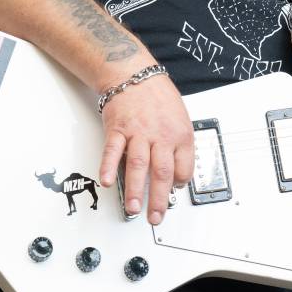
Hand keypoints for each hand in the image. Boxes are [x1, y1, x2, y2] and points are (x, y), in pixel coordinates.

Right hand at [96, 69, 193, 225]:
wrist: (133, 74)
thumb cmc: (157, 97)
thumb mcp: (180, 118)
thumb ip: (179, 146)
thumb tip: (177, 174)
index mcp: (179, 134)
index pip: (183, 168)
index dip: (179, 185)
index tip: (172, 195)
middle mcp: (160, 135)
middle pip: (162, 172)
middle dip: (158, 199)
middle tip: (155, 217)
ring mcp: (138, 132)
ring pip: (139, 165)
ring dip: (136, 190)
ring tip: (134, 209)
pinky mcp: (118, 129)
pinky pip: (113, 151)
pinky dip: (109, 167)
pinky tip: (108, 181)